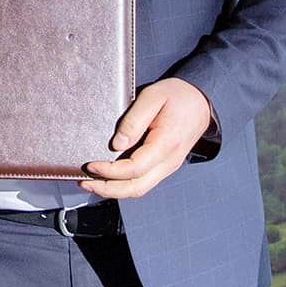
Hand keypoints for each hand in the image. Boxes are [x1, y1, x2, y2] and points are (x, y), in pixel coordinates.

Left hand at [79, 78, 213, 199]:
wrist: (201, 101)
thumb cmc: (177, 96)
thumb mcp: (153, 97)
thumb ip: (134, 121)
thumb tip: (117, 144)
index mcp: (166, 144)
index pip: (134, 169)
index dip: (109, 171)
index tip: (91, 165)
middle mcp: (168, 161)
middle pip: (136, 188)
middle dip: (107, 189)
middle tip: (84, 183)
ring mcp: (168, 166)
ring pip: (140, 189)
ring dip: (114, 190)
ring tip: (91, 184)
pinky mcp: (165, 165)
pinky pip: (144, 182)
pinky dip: (124, 184)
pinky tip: (109, 178)